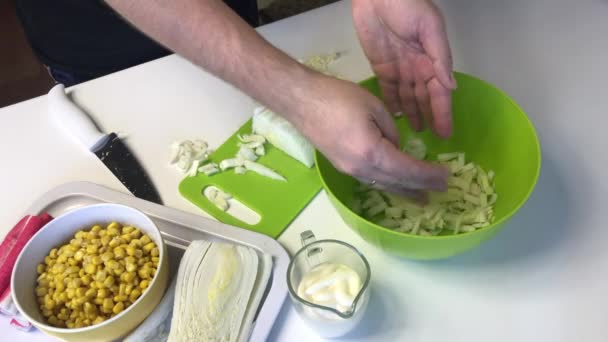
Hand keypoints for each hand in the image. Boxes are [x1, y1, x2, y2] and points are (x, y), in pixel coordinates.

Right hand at [290, 75, 447, 196]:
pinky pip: (372, 180)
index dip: (428, 175)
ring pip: (383, 185)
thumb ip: (391, 130)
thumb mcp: (374, 107)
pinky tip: (394, 184)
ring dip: (404, 192)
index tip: (446, 177)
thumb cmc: (337, 97)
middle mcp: (362, 169)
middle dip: (421, 188)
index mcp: (372, 153)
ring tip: (421, 198)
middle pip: (397, 184)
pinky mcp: (342, 166)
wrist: (301, 101)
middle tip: (441, 191)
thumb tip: (396, 146)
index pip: (408, 170)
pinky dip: (388, 184)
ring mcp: (350, 170)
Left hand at [352, 0, 455, 137]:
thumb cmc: (407, 6)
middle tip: (431, 141)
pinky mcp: (381, 67)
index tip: (446, 133)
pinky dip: (392, 103)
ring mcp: (399, 68)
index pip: (440, 93)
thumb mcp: (430, 28)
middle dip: (429, 117)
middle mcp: (417, 67)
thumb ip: (440, 57)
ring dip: (412, 113)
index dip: (443, 112)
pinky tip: (395, 117)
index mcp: (432, 59)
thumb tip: (450, 87)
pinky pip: (388, 89)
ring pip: (407, 97)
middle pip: (424, 98)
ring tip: (415, 133)